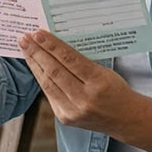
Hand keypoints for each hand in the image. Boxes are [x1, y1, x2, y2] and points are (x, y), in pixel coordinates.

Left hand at [19, 31, 133, 131]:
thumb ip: (81, 62)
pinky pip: (49, 93)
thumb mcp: (105, 72)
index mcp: (98, 83)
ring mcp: (73, 111)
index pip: (70, 60)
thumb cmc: (116, 90)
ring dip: (34, 64)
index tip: (38, 33)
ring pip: (47, 83)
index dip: (52, 46)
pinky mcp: (65, 117)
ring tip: (25, 49)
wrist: (125, 118)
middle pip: (55, 71)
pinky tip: (35, 66)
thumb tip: (55, 46)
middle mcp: (84, 99)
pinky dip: (41, 78)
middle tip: (25, 38)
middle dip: (37, 52)